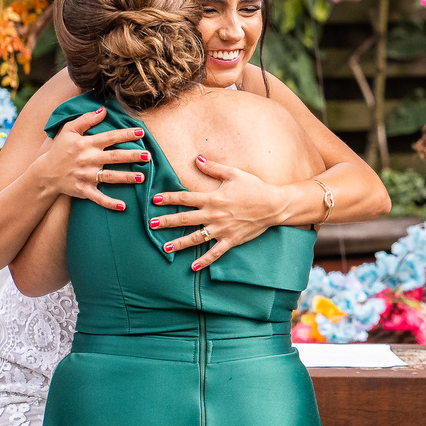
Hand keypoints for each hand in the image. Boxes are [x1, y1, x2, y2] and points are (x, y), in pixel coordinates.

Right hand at [33, 107, 148, 211]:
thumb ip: (86, 119)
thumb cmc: (60, 149)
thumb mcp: (68, 130)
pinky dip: (110, 203)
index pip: (110, 137)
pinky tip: (123, 206)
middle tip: (148, 156)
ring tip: (142, 177)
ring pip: (110, 177)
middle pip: (114, 157)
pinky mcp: (84, 190)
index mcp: (86, 144)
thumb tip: (103, 110)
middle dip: (132, 156)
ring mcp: (86, 176)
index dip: (126, 134)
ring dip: (126, 178)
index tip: (142, 133)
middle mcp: (88, 160)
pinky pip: (98, 198)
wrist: (45, 173)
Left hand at [149, 157, 286, 269]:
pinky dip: (204, 261)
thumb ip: (213, 168)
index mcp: (213, 198)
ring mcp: (222, 230)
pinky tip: (192, 267)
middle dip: (167, 221)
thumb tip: (196, 158)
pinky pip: (215, 253)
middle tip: (151, 225)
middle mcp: (214, 215)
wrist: (273, 205)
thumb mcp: (234, 173)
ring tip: (165, 248)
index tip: (154, 200)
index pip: (185, 198)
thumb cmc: (254, 187)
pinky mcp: (231, 240)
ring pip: (196, 238)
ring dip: (179, 243)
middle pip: (185, 219)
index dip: (169, 198)